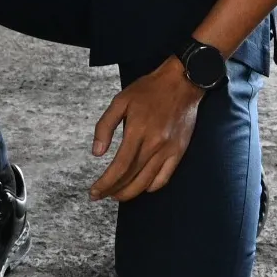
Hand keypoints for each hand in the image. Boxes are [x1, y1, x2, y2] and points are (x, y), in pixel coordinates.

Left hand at [89, 59, 203, 202]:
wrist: (182, 82)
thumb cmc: (149, 89)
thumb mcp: (120, 100)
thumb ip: (105, 126)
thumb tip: (96, 152)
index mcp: (138, 131)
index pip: (119, 167)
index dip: (105, 183)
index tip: (94, 192)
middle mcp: (154, 144)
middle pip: (131, 178)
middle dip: (113, 191)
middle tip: (101, 195)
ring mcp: (169, 150)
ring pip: (147, 182)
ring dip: (130, 193)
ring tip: (117, 194)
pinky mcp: (179, 151)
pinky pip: (164, 178)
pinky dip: (151, 187)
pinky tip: (141, 187)